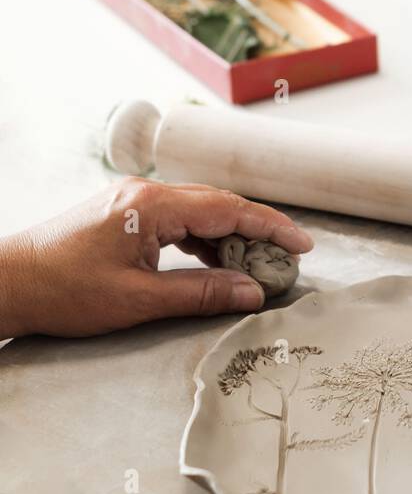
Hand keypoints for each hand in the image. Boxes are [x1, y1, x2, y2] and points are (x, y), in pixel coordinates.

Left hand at [0, 179, 313, 337]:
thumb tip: (251, 293)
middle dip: (257, 232)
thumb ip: (200, 293)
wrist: (9, 282)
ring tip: (256, 269)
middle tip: (287, 260)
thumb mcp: (138, 300)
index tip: (301, 244)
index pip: (228, 210)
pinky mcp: (126, 214)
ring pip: (200, 212)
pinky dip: (203, 241)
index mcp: (152, 205)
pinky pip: (179, 220)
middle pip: (219, 205)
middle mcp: (147, 193)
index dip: (270, 227)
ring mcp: (135, 200)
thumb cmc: (64, 291)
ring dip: (230, 238)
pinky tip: (216, 264)